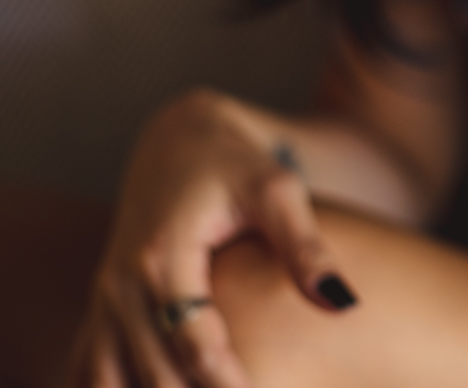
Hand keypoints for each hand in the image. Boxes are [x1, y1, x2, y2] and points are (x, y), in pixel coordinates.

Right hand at [68, 88, 357, 387]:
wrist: (181, 139)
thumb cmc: (238, 163)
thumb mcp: (279, 192)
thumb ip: (306, 247)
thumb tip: (342, 302)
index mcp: (162, 255)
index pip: (192, 344)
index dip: (228, 382)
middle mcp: (120, 283)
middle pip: (153, 373)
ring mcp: (104, 298)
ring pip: (108, 380)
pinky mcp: (101, 307)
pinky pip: (90, 369)